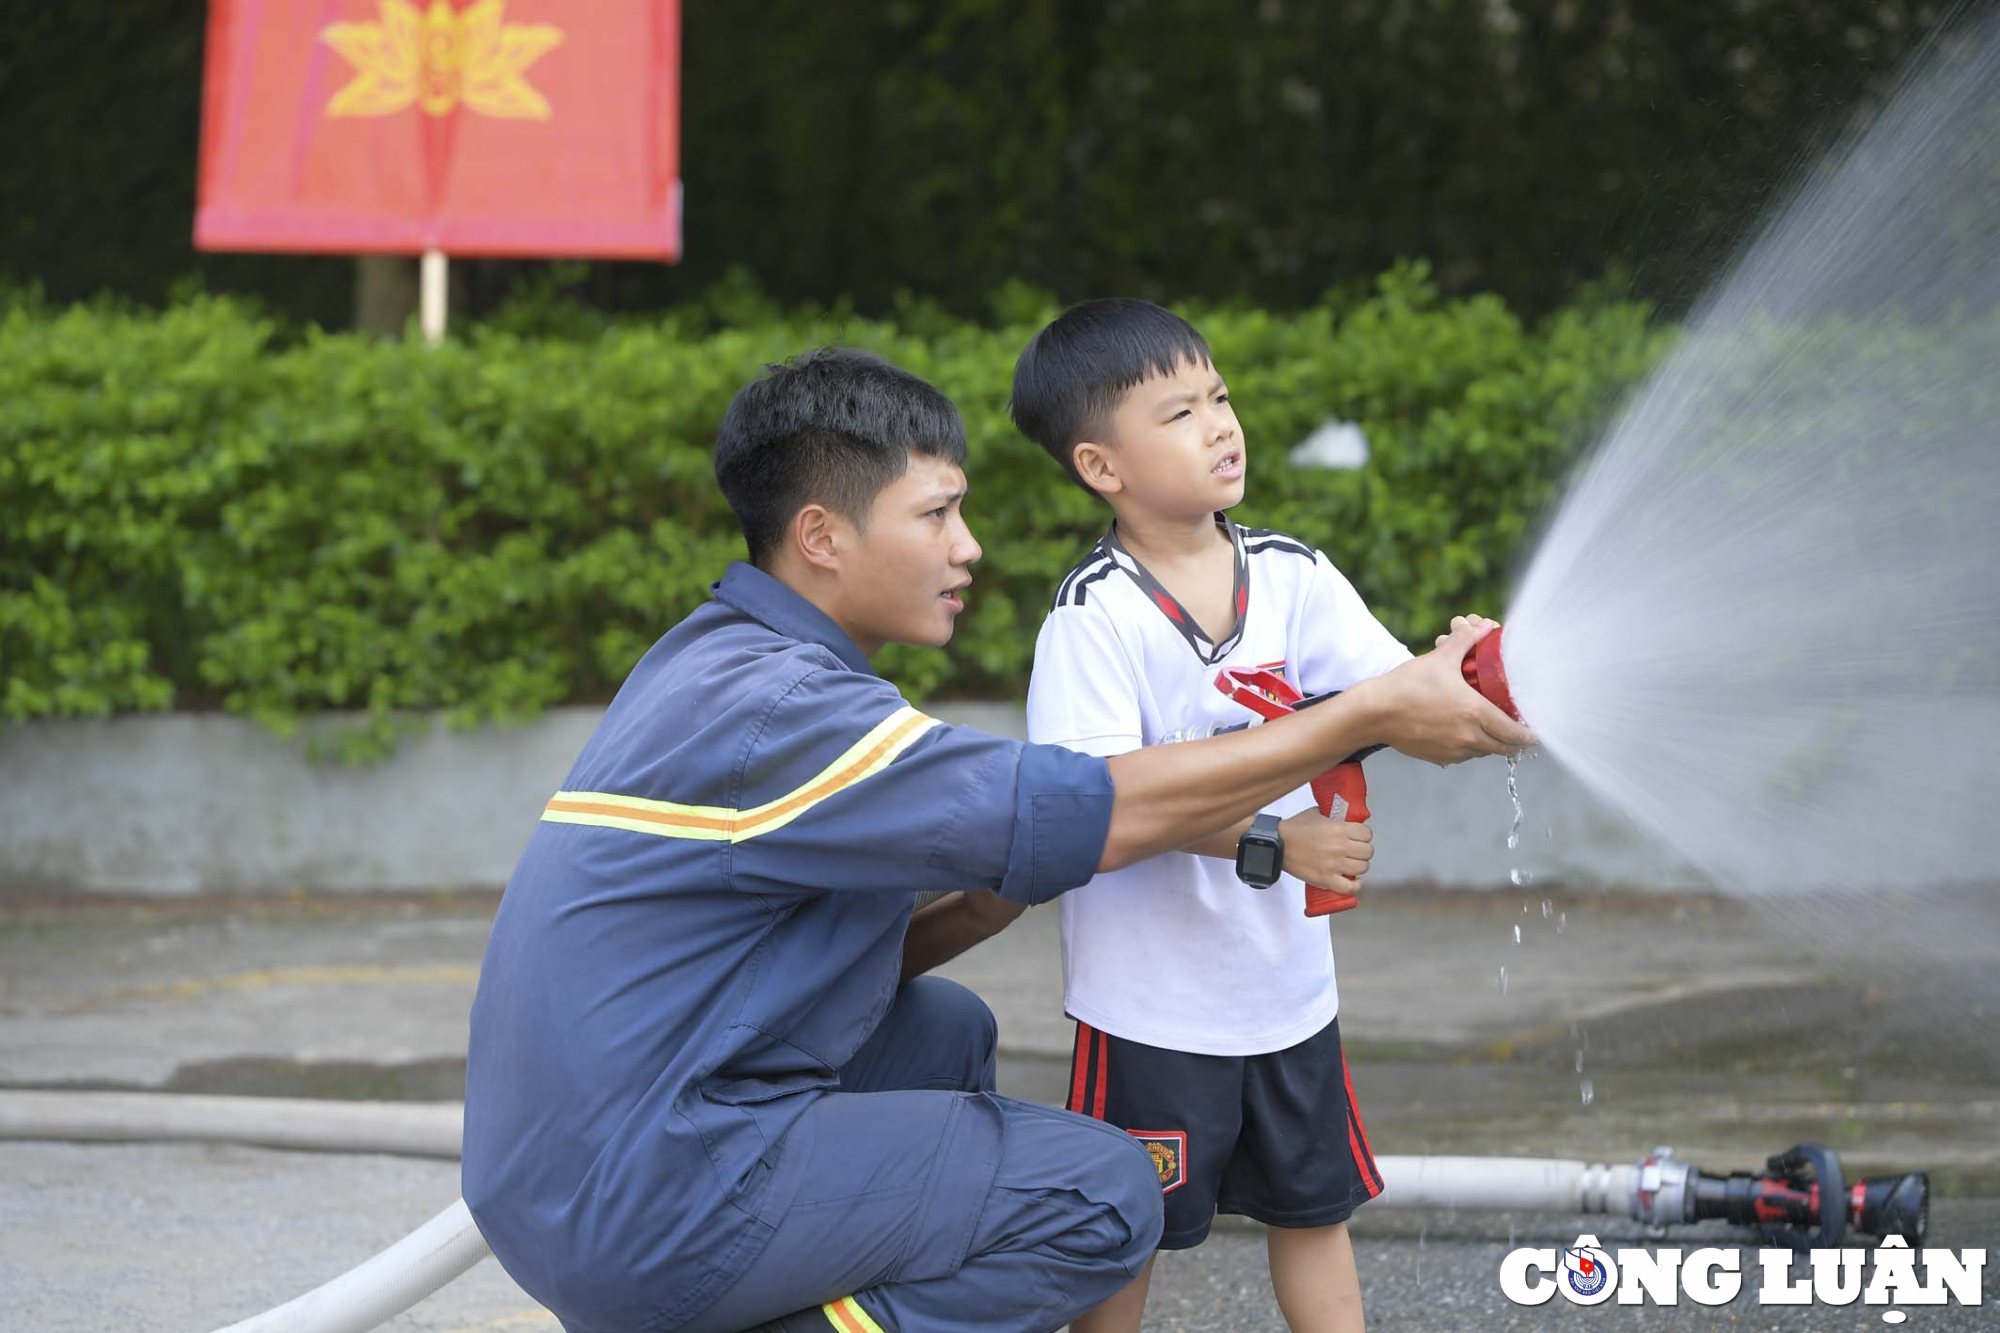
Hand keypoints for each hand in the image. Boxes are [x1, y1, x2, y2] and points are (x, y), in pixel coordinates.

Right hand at [1279, 810, 1372, 892]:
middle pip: (1368, 852)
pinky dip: (1355, 885)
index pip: (1367, 834)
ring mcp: (1333, 865)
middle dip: (1363, 850)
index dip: (1364, 835)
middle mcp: (1339, 847)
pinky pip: (1349, 887)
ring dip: (1359, 866)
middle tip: (1355, 850)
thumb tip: (1345, 817)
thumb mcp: (1317, 814)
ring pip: (1362, 868)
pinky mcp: (1326, 879)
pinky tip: (1354, 880)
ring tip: (1351, 863)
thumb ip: (1333, 815)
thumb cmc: (1294, 829)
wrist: (1277, 844)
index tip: (1359, 837)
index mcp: (1338, 829)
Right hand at [1355, 618, 1534, 763]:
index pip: (1515, 734)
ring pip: (1483, 752)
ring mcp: (1453, 751)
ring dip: (1490, 743)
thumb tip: (1483, 626)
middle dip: (1513, 741)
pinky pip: (1462, 756)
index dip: (1528, 735)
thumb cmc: (1407, 685)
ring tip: (1487, 728)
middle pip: (1504, 748)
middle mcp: (1468, 737)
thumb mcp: (1440, 658)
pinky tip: (1461, 732)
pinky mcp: (1438, 758)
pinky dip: (1468, 747)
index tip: (1533, 731)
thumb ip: (1466, 641)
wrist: (1374, 712)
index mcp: (1475, 713)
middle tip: (1516, 730)